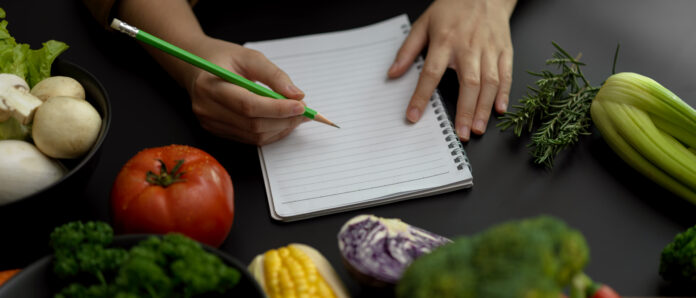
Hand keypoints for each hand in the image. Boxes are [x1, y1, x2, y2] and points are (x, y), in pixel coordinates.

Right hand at [186, 37, 306, 144]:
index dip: (278, 108)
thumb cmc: (224, 58)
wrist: (197, 65)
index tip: (301, 106)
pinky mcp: (217, 130)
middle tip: (305, 112)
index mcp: (211, 86)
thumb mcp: (250, 57)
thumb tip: (296, 95)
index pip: (249, 105)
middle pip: (253, 124)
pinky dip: (270, 133)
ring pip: (254, 135)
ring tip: (296, 116)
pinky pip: (249, 138)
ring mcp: (210, 123)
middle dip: (284, 120)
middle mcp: (207, 108)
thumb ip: (274, 75)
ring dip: (280, 128)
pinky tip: (282, 122)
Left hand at [388, 0, 515, 140]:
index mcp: (444, 41)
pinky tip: (500, 110)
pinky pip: (506, 74)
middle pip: (468, 83)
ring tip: (478, 128)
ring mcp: (489, 49)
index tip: (413, 116)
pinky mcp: (505, 50)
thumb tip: (392, 73)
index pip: (430, 73)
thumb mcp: (423, 23)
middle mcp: (468, 47)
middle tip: (461, 134)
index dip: (421, 96)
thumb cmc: (453, 7)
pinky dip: (504, 93)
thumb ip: (407, 50)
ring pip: (489, 82)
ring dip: (484, 108)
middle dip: (465, 111)